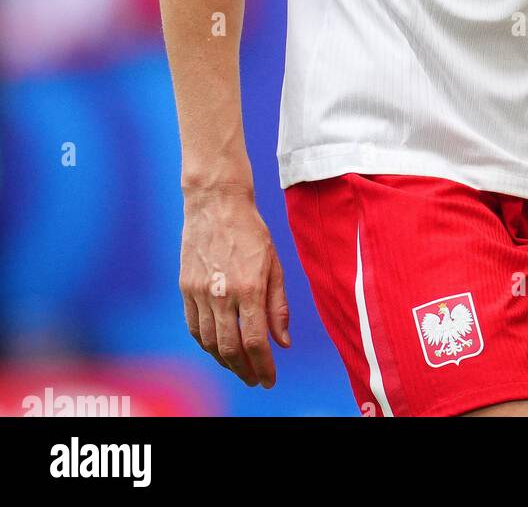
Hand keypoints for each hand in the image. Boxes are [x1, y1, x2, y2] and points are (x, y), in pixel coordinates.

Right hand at [180, 187, 290, 386]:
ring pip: (210, 342)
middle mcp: (222, 294)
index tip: (270, 380)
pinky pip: (194, 327)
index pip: (255, 341)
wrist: (216, 203)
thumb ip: (278, 306)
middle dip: (245, 370)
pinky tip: (218, 348)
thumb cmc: (251, 231)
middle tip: (255, 379)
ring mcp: (199, 292)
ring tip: (239, 366)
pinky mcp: (185, 288)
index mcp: (249, 287)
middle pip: (230, 348)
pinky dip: (206, 344)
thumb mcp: (274, 264)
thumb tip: (283, 342)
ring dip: (225, 361)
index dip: (263, 366)